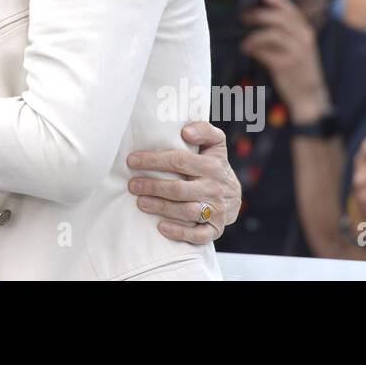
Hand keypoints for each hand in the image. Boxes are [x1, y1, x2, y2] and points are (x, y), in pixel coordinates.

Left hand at [125, 122, 240, 243]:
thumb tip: (185, 132)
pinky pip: (198, 235)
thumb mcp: (215, 143)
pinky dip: (179, 233)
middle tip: (132, 185)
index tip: (132, 161)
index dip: (153, 161)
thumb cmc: (214, 163)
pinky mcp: (215, 228)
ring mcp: (215, 210)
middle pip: (178, 189)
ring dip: (160, 207)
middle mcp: (214, 188)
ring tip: (140, 202)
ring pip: (185, 211)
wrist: (233, 194)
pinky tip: (161, 227)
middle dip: (152, 186)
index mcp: (212, 165)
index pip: (178, 161)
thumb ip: (203, 129)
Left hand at [240, 0, 328, 122]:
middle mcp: (303, 39)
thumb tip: (263, 15)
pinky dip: (254, 50)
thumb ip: (287, 31)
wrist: (309, 94)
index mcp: (306, 31)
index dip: (278, 0)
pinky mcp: (286, 65)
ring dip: (253, 36)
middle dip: (258, 15)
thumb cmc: (299, 68)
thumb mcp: (299, 46)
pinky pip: (265, 52)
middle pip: (279, 18)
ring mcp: (296, 52)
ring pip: (271, 34)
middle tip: (244, 17)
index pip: (292, 10)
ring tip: (245, 42)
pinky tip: (248, 51)